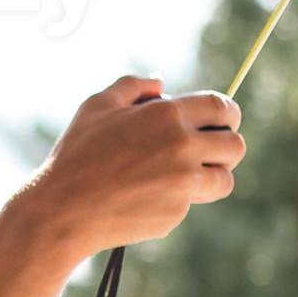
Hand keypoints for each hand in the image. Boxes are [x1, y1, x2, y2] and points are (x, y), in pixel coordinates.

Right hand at [28, 74, 243, 252]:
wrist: (61, 210)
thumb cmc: (75, 155)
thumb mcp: (97, 107)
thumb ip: (132, 86)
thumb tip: (160, 83)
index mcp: (167, 115)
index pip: (222, 107)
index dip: (229, 114)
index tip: (225, 121)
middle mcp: (182, 147)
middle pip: (235, 146)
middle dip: (227, 148)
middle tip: (210, 153)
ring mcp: (182, 184)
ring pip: (224, 181)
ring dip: (212, 178)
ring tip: (185, 178)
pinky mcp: (175, 213)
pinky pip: (190, 205)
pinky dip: (174, 201)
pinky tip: (144, 199)